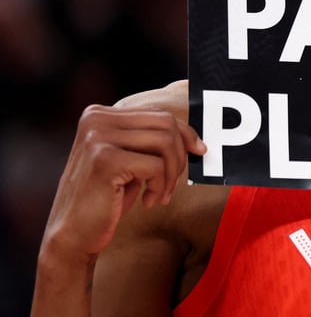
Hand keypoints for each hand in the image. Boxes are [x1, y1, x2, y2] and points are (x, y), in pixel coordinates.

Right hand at [40, 80, 205, 262]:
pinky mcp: (105, 159)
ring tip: (160, 195)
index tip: (199, 151)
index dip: (184, 133)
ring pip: (165, 142)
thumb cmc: (105, 198)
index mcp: (99, 114)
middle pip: (165, 124)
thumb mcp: (129, 161)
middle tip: (172, 183)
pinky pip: (156, 165)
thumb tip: (194, 140)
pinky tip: (148, 201)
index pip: (158, 114)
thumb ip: (150, 143)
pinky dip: (161, 186)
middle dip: (179, 155)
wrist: (72, 235)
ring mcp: (98, 137)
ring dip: (171, 174)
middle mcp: (96, 119)